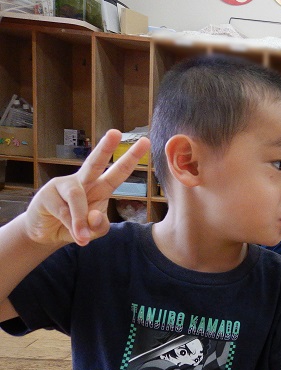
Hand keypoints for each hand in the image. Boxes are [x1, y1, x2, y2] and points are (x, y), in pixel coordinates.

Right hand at [21, 130, 149, 246]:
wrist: (46, 234)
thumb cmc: (75, 227)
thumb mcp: (94, 231)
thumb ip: (100, 226)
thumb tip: (94, 214)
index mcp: (101, 187)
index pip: (118, 172)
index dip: (131, 158)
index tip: (145, 141)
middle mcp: (84, 181)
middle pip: (95, 162)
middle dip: (105, 147)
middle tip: (115, 132)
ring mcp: (64, 185)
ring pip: (77, 196)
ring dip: (80, 219)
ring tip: (83, 237)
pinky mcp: (47, 194)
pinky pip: (63, 210)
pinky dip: (71, 225)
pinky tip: (74, 235)